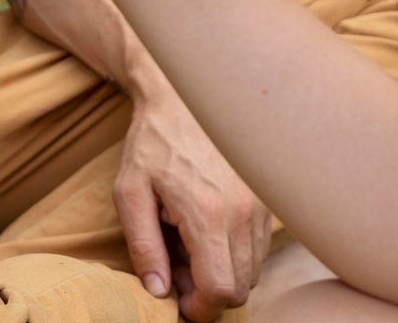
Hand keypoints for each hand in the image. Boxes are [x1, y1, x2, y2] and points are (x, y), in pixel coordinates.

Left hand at [115, 88, 270, 320]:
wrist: (184, 96)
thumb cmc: (152, 143)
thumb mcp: (130, 193)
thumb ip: (144, 247)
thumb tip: (158, 290)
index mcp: (207, 214)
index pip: (221, 290)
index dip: (198, 307)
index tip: (176, 297)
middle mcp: (243, 212)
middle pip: (241, 287)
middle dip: (208, 291)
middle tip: (178, 269)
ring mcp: (260, 205)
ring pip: (253, 270)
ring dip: (224, 271)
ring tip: (189, 244)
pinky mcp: (266, 199)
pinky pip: (260, 247)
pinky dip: (236, 253)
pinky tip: (209, 230)